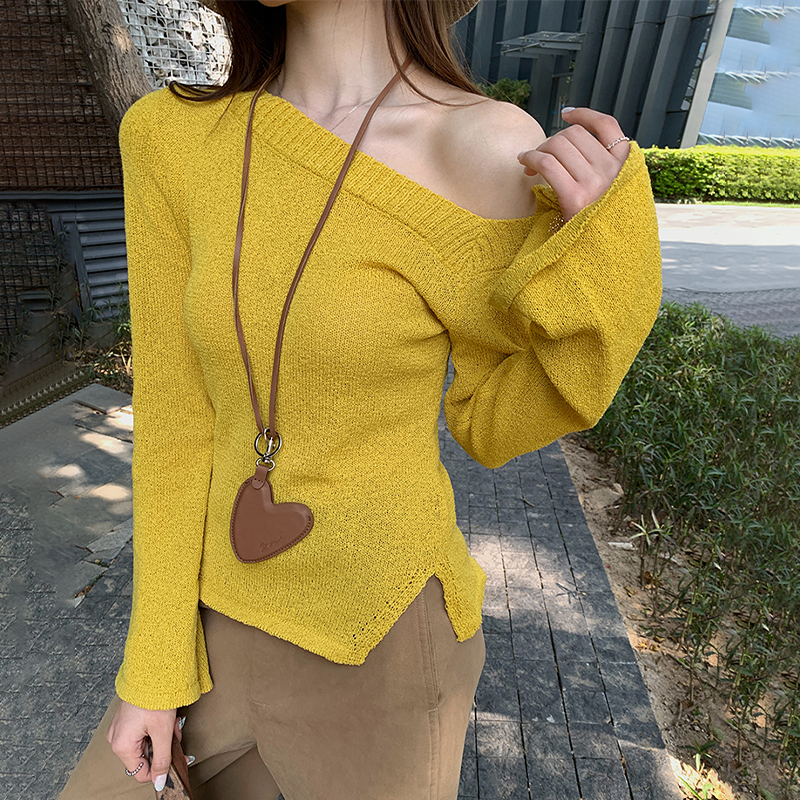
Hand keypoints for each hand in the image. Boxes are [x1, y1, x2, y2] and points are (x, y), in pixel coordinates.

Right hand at [106, 698, 189, 789]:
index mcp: (121, 746)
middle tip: (174, 732)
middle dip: (164, 746)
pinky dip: (156, 728)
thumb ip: (162, 760)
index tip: (174, 758)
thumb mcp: (162, 732)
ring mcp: (120, 729)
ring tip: (171, 722)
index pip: (141, 773)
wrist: (152, 672)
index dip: (160, 769)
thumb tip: (160, 783)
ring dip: (162, 736)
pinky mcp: (127, 720)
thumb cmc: (154, 698)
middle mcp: (116, 740)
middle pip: (145, 757)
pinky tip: (165, 717)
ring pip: (147, 744)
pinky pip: (143, 732)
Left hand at [516, 107, 629, 221]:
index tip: (566, 115)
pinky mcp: (575, 197)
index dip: (586, 115)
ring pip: (558, 145)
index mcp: (621, 166)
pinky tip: (524, 164)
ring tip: (529, 163)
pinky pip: (546, 163)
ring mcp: (595, 184)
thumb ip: (592, 162)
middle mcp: (611, 172)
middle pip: (574, 135)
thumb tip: (565, 132)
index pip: (608, 126)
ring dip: (537, 150)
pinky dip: (530, 158)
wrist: (585, 252)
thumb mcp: (599, 186)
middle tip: (537, 157)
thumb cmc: (585, 216)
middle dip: (550, 142)